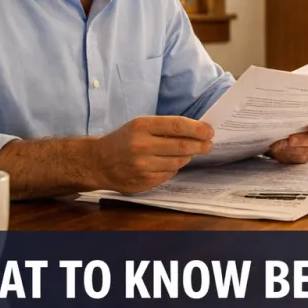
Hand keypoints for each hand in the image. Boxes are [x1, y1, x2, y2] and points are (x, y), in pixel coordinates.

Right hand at [89, 116, 213, 192]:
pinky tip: (169, 163)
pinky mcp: (144, 181)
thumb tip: (197, 130)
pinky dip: (174, 167)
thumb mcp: (139, 126)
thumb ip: (165, 127)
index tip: (210, 131)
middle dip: (201, 145)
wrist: (98, 162)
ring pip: (178, 162)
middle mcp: (142, 146)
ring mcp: (143, 166)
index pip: (178, 126)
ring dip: (188, 157)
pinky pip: (169, 174)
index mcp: (142, 126)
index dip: (198, 129)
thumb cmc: (123, 140)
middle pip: (182, 146)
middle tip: (209, 145)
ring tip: (189, 152)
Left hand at [268, 116, 307, 163]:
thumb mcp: (293, 114)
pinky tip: (280, 149)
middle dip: (303, 140)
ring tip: (281, 144)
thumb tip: (284, 115)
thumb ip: (295, 114)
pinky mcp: (306, 156)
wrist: (281, 131)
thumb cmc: (291, 117)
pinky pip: (301, 157)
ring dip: (294, 148)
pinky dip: (290, 153)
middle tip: (291, 139)